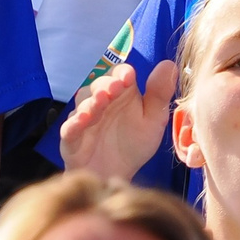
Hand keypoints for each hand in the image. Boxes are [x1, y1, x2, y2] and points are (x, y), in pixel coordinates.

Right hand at [61, 61, 176, 179]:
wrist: (117, 176)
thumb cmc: (134, 144)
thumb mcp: (153, 120)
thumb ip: (159, 94)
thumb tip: (169, 64)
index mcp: (121, 93)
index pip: (119, 74)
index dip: (122, 73)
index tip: (129, 77)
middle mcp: (100, 101)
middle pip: (99, 85)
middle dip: (106, 84)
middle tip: (115, 88)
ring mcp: (84, 118)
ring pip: (83, 103)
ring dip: (92, 101)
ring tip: (102, 100)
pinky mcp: (71, 138)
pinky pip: (70, 127)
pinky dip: (75, 122)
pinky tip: (84, 120)